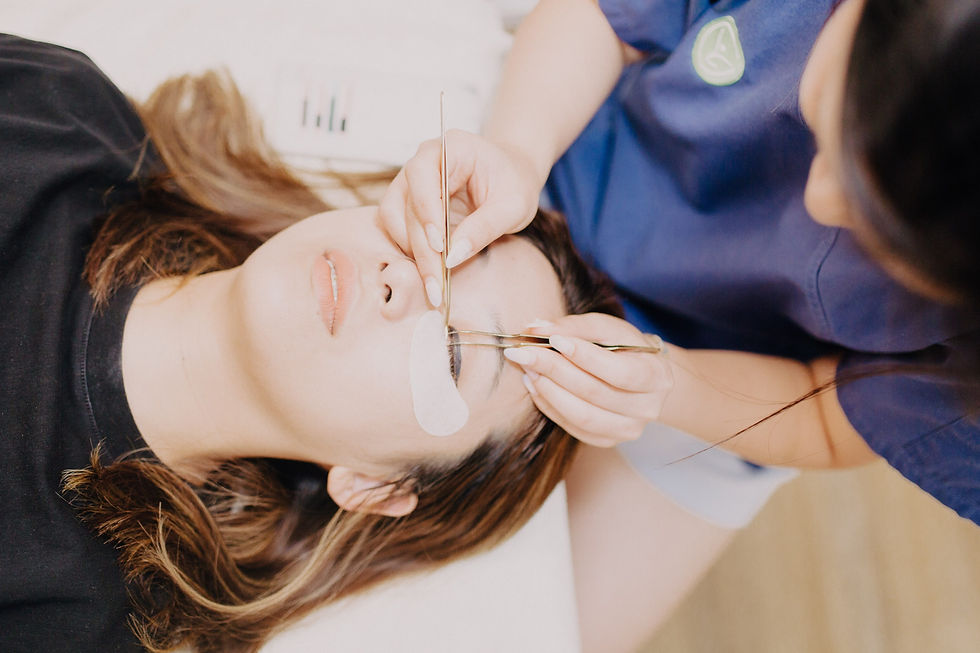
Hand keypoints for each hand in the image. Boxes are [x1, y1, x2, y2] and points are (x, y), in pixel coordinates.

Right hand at [378, 130, 543, 306]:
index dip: (427, 213)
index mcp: (451, 148)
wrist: (512, 177)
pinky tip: (429, 271)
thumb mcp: (513, 206)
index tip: (440, 247)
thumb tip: (452, 257)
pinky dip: (409, 249)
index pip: (423, 176)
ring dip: (410, 250)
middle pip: (406, 203)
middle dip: (421, 247)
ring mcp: (411, 182)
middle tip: (436, 284)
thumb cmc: (515, 184)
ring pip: (393, 217)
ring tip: (433, 281)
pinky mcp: (409, 203)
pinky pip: (396, 226)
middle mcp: (424, 161)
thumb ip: (484, 227)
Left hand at [503, 313, 672, 446]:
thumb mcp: (607, 328)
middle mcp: (647, 408)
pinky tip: (535, 385)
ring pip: (581, 415)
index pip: (619, 372)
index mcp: (656, 376)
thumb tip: (534, 327)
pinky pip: (573, 428)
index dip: (585, 356)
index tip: (553, 338)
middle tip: (525, 352)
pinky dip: (549, 406)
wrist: (641, 376)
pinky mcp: (607, 440)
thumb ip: (574, 327)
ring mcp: (628, 429)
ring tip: (528, 368)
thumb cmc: (624, 347)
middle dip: (555, 370)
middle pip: (595, 393)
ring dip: (548, 390)